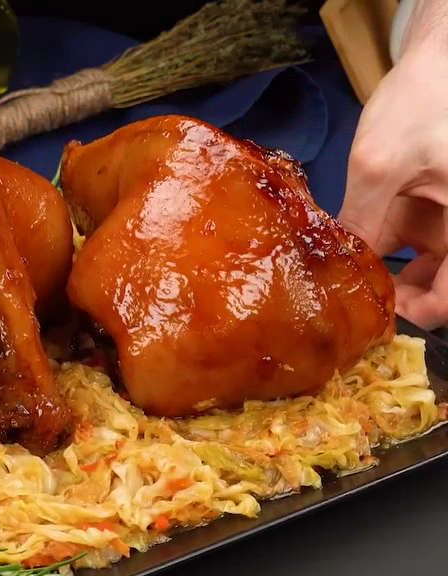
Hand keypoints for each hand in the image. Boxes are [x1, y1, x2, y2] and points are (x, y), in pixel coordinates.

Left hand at [338, 2, 447, 330]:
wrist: (437, 59)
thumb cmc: (427, 101)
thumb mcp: (383, 163)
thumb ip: (363, 218)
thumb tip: (339, 267)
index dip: (418, 314)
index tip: (378, 314)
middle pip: (434, 286)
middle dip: (393, 297)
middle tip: (349, 298)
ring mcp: (441, 220)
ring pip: (412, 267)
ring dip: (378, 273)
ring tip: (338, 274)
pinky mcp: (419, 207)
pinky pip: (396, 240)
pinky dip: (371, 246)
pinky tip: (340, 246)